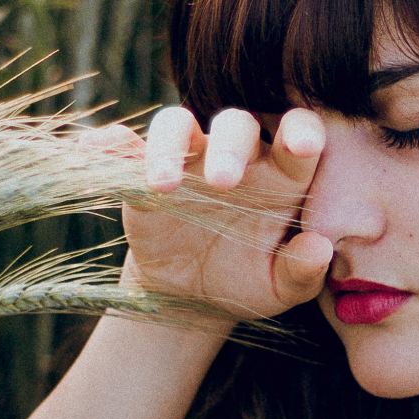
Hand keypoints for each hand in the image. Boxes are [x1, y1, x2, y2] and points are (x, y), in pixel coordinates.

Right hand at [91, 106, 332, 321]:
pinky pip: (122, 146)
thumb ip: (302, 273)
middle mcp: (235, 158)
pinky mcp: (141, 173)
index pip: (300, 135)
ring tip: (163, 185)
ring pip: (177, 125)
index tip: (301, 146)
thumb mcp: (278, 289)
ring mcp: (186, 161)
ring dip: (169, 146)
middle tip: (223, 182)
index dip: (303, 131)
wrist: (191, 294)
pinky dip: (109, 144)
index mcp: (280, 178)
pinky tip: (97, 150)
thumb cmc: (245, 280)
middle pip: (236, 125)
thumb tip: (320, 249)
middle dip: (230, 147)